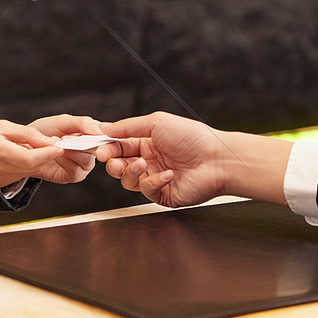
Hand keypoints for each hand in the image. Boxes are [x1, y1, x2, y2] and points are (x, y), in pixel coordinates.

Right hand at [0, 119, 63, 188]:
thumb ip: (25, 134)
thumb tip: (48, 141)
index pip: (30, 158)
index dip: (48, 153)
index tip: (60, 146)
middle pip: (31, 167)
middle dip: (45, 157)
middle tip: (53, 144)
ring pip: (26, 172)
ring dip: (35, 162)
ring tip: (35, 147)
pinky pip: (17, 175)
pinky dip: (23, 166)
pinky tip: (18, 155)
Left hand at [27, 113, 104, 183]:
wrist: (25, 146)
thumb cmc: (44, 132)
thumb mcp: (62, 121)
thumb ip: (82, 123)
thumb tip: (99, 130)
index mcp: (91, 135)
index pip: (106, 136)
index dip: (102, 136)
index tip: (92, 133)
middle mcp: (90, 150)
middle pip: (99, 150)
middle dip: (82, 143)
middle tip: (64, 138)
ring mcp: (82, 164)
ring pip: (87, 161)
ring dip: (71, 152)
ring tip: (56, 144)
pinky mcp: (72, 176)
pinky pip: (76, 172)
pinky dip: (65, 162)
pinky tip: (54, 155)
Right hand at [94, 112, 228, 207]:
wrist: (217, 160)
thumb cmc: (192, 137)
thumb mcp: (157, 123)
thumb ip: (128, 126)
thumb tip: (104, 128)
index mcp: (146, 142)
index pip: (119, 146)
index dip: (108, 148)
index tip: (99, 149)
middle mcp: (149, 160)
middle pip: (119, 165)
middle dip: (113, 163)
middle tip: (112, 161)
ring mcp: (155, 178)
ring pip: (128, 180)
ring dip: (131, 172)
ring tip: (143, 164)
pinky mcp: (163, 194)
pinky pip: (147, 190)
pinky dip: (154, 181)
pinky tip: (168, 174)